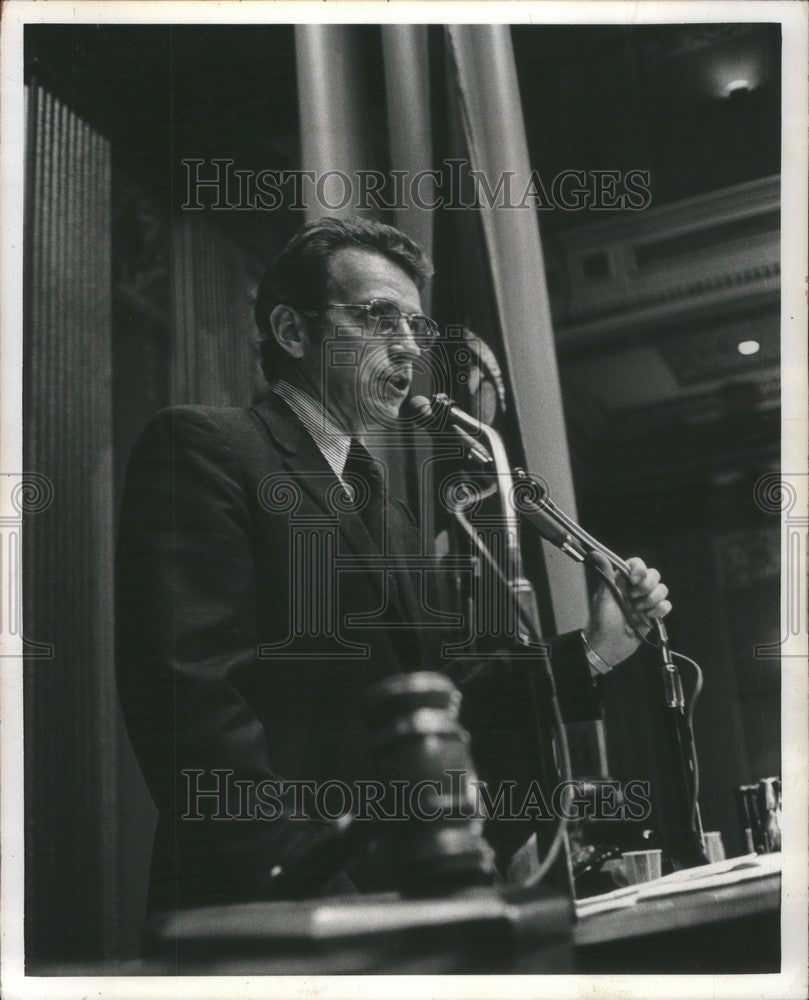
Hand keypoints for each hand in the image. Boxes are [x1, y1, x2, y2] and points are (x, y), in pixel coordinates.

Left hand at [583, 554, 671, 668]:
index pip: (636, 564)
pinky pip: (666, 605)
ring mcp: (645, 601)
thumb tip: (596, 554)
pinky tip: (647, 617)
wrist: (609, 646)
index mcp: (622, 581)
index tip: (634, 579)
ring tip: (638, 610)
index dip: (640, 568)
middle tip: (634, 598)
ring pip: (662, 589)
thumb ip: (605, 575)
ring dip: (652, 600)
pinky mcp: (653, 614)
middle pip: (653, 575)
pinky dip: (660, 610)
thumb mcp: (603, 597)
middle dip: (647, 585)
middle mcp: (635, 589)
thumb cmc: (602, 622)